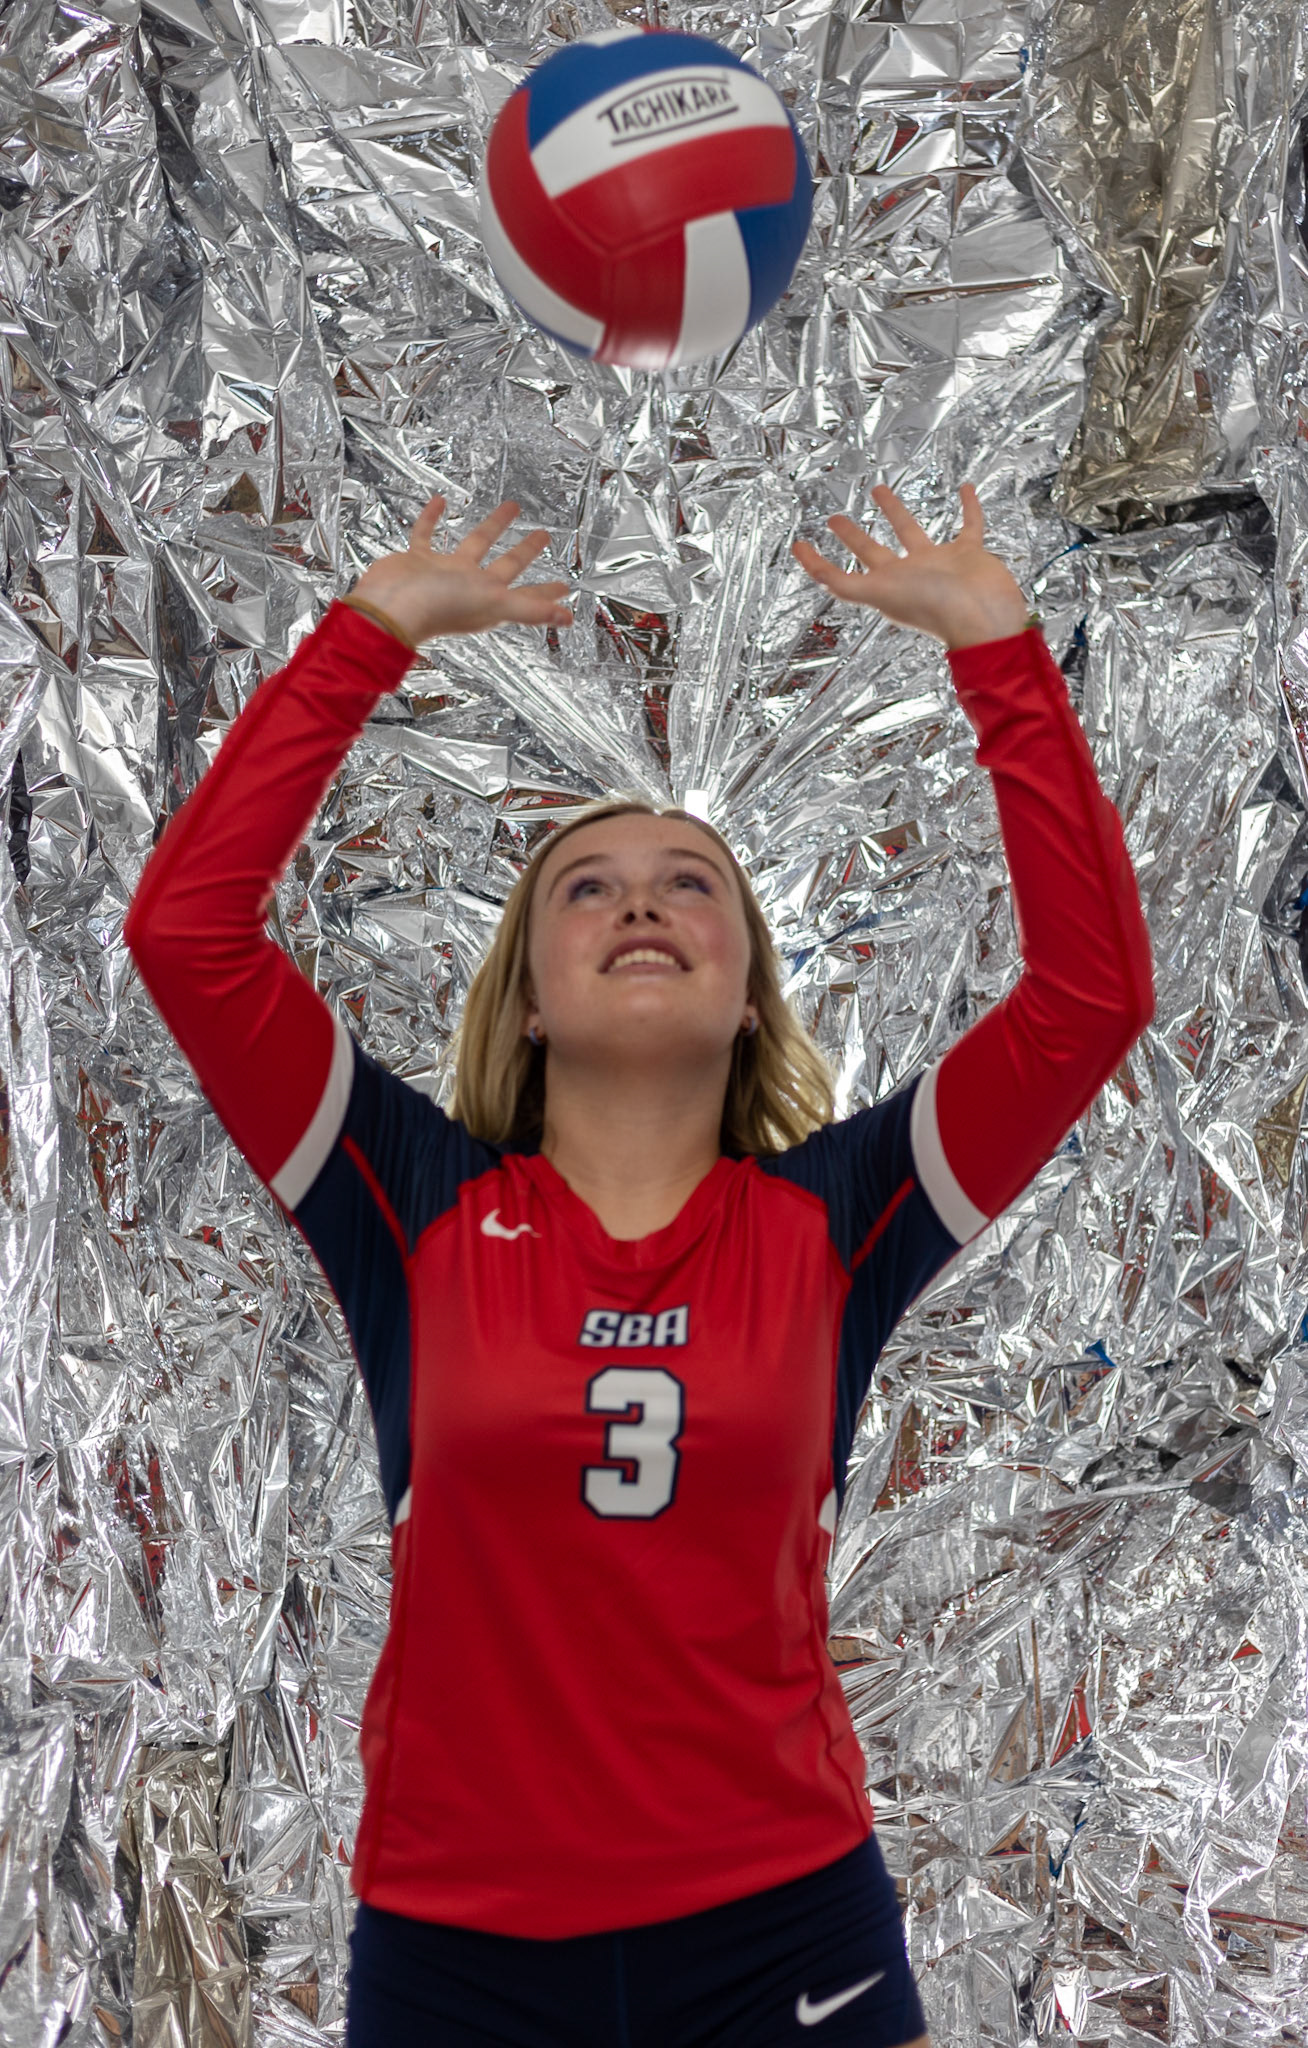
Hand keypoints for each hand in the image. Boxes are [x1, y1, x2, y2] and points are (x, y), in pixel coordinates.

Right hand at [349, 495, 573, 644]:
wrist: (390, 607)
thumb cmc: (441, 607)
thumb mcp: (494, 605)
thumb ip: (531, 611)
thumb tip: (569, 620)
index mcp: (490, 599)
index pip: (526, 595)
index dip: (546, 592)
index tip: (565, 585)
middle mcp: (470, 587)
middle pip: (505, 566)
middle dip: (524, 552)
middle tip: (545, 535)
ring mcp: (443, 573)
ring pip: (472, 544)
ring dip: (490, 527)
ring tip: (511, 505)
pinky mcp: (417, 560)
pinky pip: (427, 535)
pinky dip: (432, 519)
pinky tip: (441, 500)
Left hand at [792, 483, 1029, 650]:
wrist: (984, 617)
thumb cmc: (933, 607)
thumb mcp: (878, 592)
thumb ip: (841, 582)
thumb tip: (804, 559)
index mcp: (886, 586)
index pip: (845, 572)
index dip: (821, 561)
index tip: (802, 541)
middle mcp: (909, 575)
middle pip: (874, 550)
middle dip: (854, 535)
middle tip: (835, 516)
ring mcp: (940, 563)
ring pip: (912, 531)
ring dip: (896, 511)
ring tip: (880, 487)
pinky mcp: (970, 553)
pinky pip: (968, 524)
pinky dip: (968, 507)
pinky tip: (965, 488)